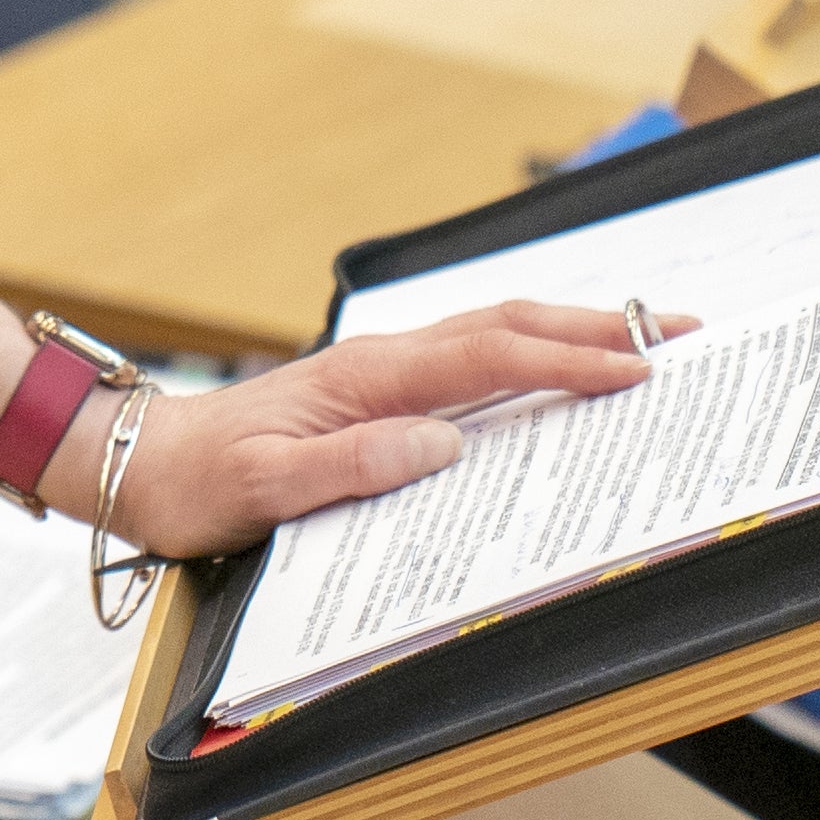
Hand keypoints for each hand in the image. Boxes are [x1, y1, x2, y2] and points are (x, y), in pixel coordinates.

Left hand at [74, 304, 661, 560]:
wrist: (141, 465)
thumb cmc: (197, 483)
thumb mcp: (264, 490)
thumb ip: (350, 468)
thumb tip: (440, 447)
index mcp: (365, 379)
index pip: (487, 357)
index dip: (566, 360)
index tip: (638, 368)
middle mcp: (381, 365)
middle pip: (506, 328)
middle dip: (595, 330)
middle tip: (678, 333)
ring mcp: (381, 375)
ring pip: (492, 338)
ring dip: (568, 336)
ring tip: (643, 344)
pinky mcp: (377, 395)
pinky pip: (468, 367)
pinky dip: (527, 360)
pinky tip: (557, 376)